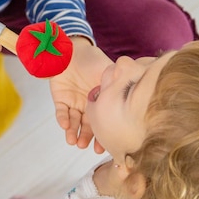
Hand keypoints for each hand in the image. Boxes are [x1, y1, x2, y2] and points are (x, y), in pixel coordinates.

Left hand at [49, 37, 110, 151]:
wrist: (73, 50)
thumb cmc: (93, 60)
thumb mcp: (109, 72)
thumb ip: (118, 84)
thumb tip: (138, 95)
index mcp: (102, 102)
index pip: (103, 121)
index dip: (103, 134)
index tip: (103, 147)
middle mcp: (88, 106)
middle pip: (88, 125)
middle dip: (87, 137)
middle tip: (85, 146)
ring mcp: (74, 103)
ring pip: (74, 122)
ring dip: (73, 132)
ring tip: (74, 142)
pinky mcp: (60, 99)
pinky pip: (61, 112)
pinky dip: (62, 119)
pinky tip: (65, 125)